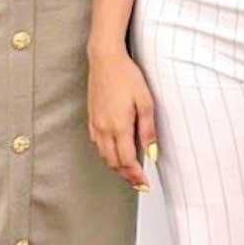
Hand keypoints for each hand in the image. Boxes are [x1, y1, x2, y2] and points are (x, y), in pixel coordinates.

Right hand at [88, 46, 157, 189]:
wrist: (105, 59)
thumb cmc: (127, 76)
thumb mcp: (145, 102)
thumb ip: (148, 130)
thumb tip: (152, 154)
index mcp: (119, 126)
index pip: (127, 161)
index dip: (136, 177)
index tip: (145, 185)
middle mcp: (104, 129)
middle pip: (114, 162)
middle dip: (127, 175)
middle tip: (140, 182)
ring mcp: (96, 124)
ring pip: (104, 155)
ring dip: (116, 166)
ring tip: (130, 170)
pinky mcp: (91, 118)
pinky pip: (98, 144)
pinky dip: (107, 153)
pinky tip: (116, 151)